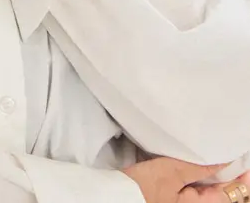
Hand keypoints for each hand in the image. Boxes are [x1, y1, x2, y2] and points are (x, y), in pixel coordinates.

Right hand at [121, 157, 248, 201]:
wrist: (116, 198)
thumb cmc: (142, 187)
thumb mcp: (172, 172)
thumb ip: (199, 167)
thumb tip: (224, 161)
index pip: (229, 195)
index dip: (239, 179)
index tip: (244, 163)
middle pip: (220, 195)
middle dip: (226, 176)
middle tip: (227, 155)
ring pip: (207, 192)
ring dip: (212, 176)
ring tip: (212, 156)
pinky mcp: (174, 200)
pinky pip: (195, 191)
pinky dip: (199, 178)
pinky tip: (195, 165)